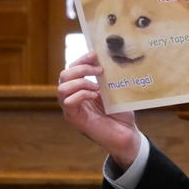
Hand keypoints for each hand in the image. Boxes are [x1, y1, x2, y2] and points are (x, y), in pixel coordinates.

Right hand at [57, 51, 140, 169]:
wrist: (127, 134)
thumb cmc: (121, 113)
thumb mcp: (114, 90)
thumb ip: (106, 77)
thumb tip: (105, 58)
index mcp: (81, 88)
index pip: (72, 68)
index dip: (82, 59)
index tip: (96, 54)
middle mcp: (73, 97)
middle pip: (63, 75)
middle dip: (81, 68)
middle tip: (99, 71)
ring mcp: (72, 109)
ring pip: (61, 88)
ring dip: (80, 82)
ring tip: (97, 87)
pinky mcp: (75, 119)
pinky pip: (68, 102)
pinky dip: (81, 95)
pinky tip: (94, 95)